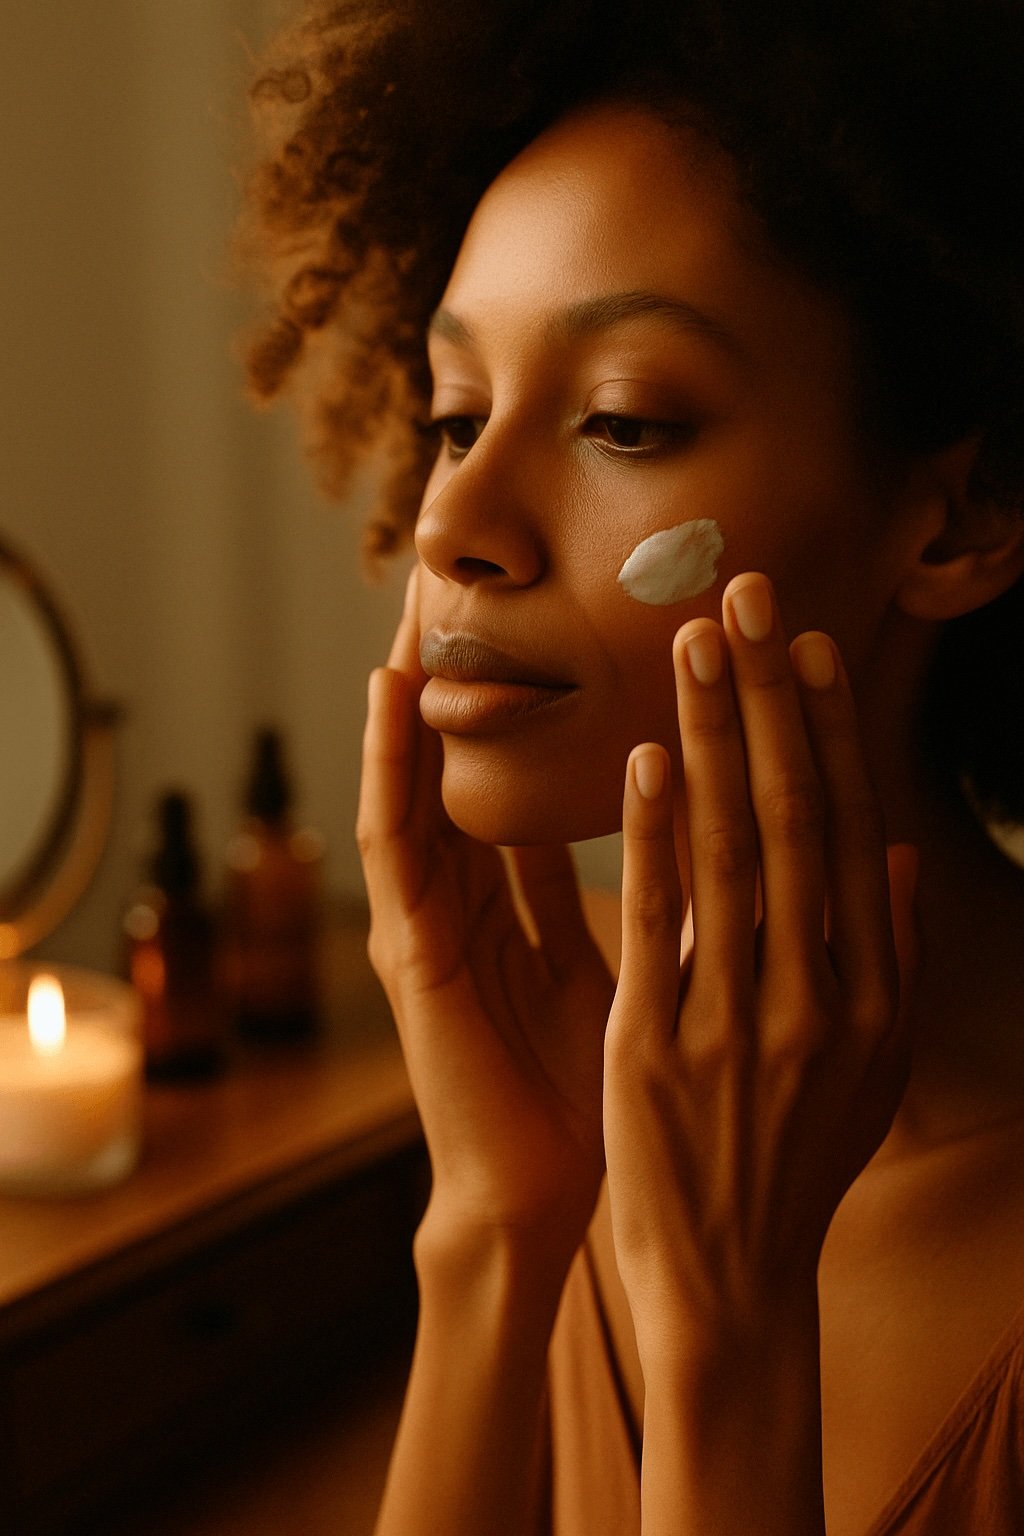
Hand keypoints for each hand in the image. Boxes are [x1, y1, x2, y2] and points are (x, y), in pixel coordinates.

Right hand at [357, 567, 613, 1256]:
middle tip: (457, 582)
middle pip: (449, 768)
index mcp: (512, 906)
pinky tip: (391, 692)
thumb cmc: (589, 1090)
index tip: (539, 622)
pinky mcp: (410, 950)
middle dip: (453, 682)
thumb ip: (628, 896)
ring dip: (408, 696)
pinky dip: (389, 764)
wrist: (546, 1196)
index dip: (516, 705)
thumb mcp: (618, 964)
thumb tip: (682, 826)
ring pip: (411, 783)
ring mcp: (428, 922)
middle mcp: (462, 903)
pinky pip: (395, 841)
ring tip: (411, 605)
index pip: (506, 780)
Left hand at [603, 572, 917, 1363]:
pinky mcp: (655, 1050)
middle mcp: (814, 996)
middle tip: (750, 595)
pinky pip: (657, 923)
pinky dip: (654, 835)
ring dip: (712, 735)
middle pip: (792, 814)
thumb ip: (885, 959)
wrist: (730, 1279)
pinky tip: (645, 757)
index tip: (811, 645)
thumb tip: (886, 854)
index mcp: (869, 995)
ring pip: (727, 848)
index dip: (830, 730)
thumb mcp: (871, 1070)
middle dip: (771, 697)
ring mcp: (735, 1022)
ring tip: (694, 643)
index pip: (845, 830)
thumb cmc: (794, 1160)